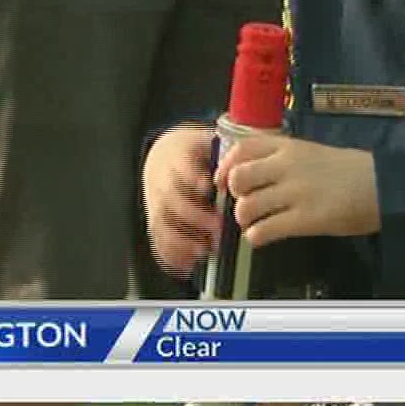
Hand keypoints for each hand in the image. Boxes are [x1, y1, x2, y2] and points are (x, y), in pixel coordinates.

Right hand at [143, 124, 221, 274]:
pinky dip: (171, 255)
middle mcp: (162, 180)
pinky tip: (187, 264)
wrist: (165, 156)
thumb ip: (226, 153)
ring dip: (182, 240)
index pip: (181, 166)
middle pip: (171, 199)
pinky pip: (158, 240)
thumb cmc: (195, 152)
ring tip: (204, 250)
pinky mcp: (155, 221)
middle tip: (218, 227)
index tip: (206, 186)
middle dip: (194, 216)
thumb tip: (249, 162)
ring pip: (162, 223)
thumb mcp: (208, 141)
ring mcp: (156, 202)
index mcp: (177, 156)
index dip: (191, 177)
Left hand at [217, 134, 379, 245]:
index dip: (226, 165)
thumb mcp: (314, 153)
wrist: (384, 185)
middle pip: (239, 178)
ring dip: (245, 219)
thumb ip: (284, 159)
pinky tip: (264, 236)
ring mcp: (296, 193)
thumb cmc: (352, 171)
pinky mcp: (306, 220)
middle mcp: (288, 166)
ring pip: (246, 207)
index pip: (243, 147)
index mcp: (291, 147)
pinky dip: (256, 237)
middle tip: (245, 204)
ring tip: (256, 223)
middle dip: (235, 195)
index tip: (224, 179)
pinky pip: (264, 231)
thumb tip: (253, 174)